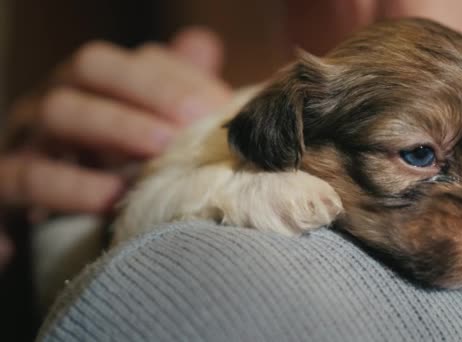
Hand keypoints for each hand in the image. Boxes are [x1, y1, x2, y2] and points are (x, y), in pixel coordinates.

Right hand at [0, 27, 230, 221]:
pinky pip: (24, 178)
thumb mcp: (154, 125)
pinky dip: (61, 191)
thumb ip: (176, 86)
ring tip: (147, 171)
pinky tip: (106, 205)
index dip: (174, 81)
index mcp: (93, 83)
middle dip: (143, 98)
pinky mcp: (7, 182)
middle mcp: (56, 99)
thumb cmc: (122, 165)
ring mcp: (26, 136)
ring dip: (110, 134)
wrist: (65, 216)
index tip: (215, 109)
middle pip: (89, 71)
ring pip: (56, 115)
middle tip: (183, 134)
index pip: (130, 62)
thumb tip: (203, 44)